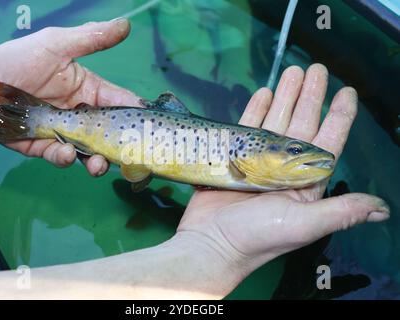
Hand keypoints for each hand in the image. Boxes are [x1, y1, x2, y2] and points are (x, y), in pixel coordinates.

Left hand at [0, 19, 140, 175]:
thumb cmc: (18, 59)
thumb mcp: (57, 44)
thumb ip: (92, 39)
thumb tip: (125, 25)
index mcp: (90, 91)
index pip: (120, 103)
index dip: (134, 113)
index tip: (147, 124)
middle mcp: (81, 115)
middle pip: (109, 135)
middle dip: (119, 146)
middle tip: (126, 155)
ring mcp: (64, 133)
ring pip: (90, 153)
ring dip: (98, 161)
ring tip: (98, 164)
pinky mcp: (45, 148)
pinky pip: (62, 157)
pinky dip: (67, 158)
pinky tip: (67, 153)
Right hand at [177, 64, 389, 291]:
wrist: (211, 244)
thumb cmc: (258, 237)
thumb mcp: (304, 225)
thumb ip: (341, 211)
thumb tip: (382, 209)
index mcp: (305, 183)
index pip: (328, 142)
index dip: (339, 117)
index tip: (347, 92)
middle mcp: (285, 169)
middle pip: (301, 124)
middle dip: (309, 96)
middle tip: (314, 68)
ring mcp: (258, 162)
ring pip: (275, 121)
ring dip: (284, 97)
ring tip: (291, 72)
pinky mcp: (233, 158)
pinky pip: (247, 128)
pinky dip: (255, 110)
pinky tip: (263, 93)